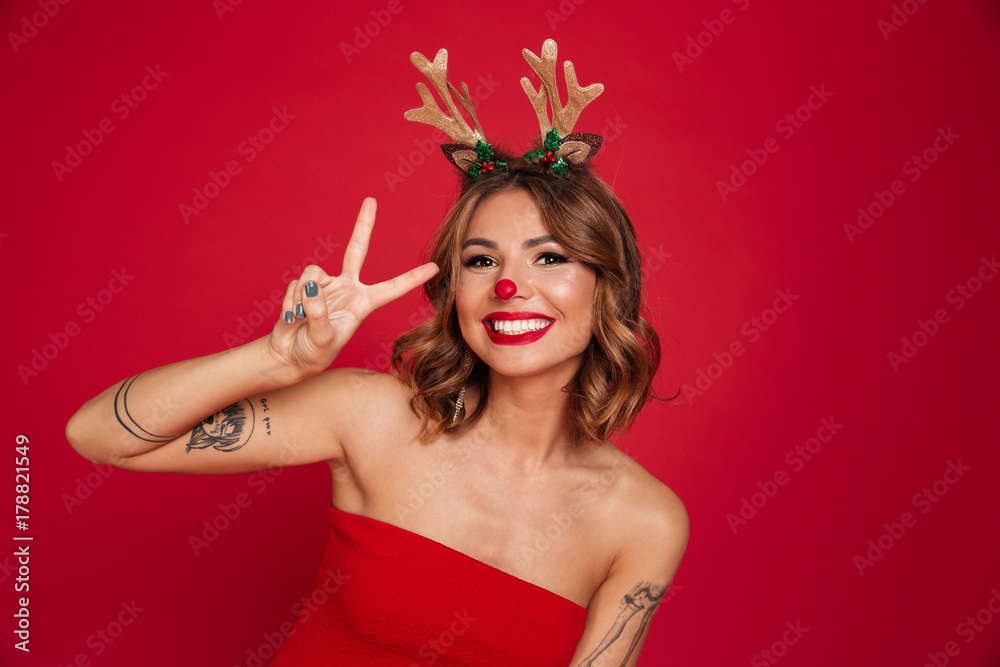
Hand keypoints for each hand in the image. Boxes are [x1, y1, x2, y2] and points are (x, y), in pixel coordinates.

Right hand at [263, 198, 438, 377]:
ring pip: (312, 274)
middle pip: (357, 250)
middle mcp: (347, 289)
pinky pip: (296, 284)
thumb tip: (312, 286)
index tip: (435, 267)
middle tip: (371, 201)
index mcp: (362, 304)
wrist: (288, 356)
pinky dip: (291, 300)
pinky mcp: (305, 286)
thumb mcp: (322, 340)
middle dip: (363, 225)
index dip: (413, 278)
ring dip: (303, 296)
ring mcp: (326, 286)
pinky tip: (292, 316)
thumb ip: (319, 314)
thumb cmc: (312, 354)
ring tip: (300, 318)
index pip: (392, 289)